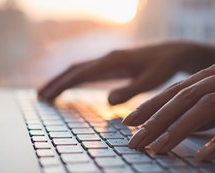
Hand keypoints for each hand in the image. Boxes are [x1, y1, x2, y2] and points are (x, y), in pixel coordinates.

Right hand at [39, 41, 214, 104]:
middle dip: (56, 82)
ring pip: (79, 69)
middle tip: (40, 97)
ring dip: (63, 81)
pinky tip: (69, 87)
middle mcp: (108, 58)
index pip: (82, 73)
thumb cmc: (165, 67)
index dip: (63, 85)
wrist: (174, 53)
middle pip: (75, 69)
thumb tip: (107, 101)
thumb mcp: (151, 81)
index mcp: (113, 60)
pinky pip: (88, 71)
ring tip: (47, 93)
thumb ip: (130, 90)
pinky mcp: (113, 64)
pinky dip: (75, 79)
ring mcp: (109, 60)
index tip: (48, 95)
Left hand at [123, 58, 214, 160]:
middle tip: (136, 141)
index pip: (177, 89)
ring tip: (161, 149)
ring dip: (180, 129)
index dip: (151, 106)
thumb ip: (214, 105)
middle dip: (156, 120)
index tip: (130, 122)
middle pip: (185, 98)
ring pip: (208, 107)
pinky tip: (207, 154)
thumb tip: (188, 125)